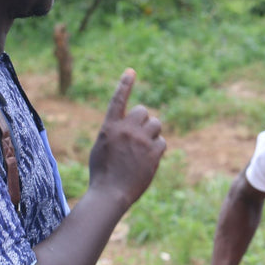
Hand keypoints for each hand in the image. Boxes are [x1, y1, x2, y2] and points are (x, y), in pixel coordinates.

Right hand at [87, 69, 164, 209]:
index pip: (118, 100)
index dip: (125, 84)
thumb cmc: (103, 174)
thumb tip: (130, 126)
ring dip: (152, 134)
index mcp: (109, 127)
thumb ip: (115, 133)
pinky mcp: (153, 152)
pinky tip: (148, 161)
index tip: (131, 71)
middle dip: (144, 121)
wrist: (110, 194)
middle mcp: (126, 129)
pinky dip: (157, 150)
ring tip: (143, 149)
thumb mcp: (102, 148)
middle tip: (139, 136)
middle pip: (144, 111)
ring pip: (156, 124)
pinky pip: (162, 142)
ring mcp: (140, 140)